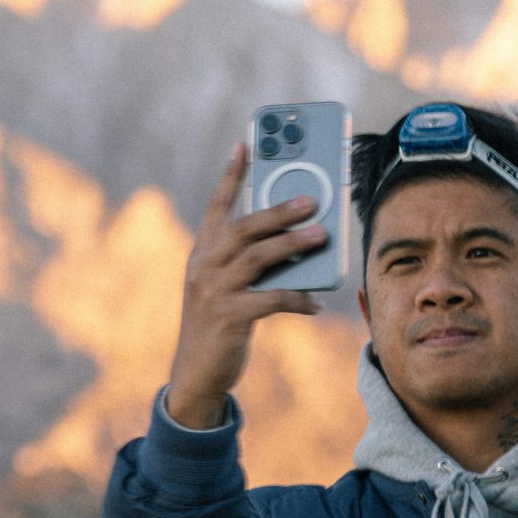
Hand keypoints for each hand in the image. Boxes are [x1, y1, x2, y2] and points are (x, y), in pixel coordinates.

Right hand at [163, 141, 325, 428]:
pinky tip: (314, 303)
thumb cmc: (220, 324)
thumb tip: (300, 243)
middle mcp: (203, 265)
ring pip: (258, 258)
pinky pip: (270, 300)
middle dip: (278, 210)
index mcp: (202, 252)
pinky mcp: (227, 317)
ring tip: (322, 237)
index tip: (245, 144)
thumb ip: (253, 263)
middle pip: (244, 227)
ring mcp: (213, 291)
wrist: (195, 374)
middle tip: (312, 199)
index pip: (217, 205)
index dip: (232, 174)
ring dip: (293, 245)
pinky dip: (296, 298)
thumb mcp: (228, 287)